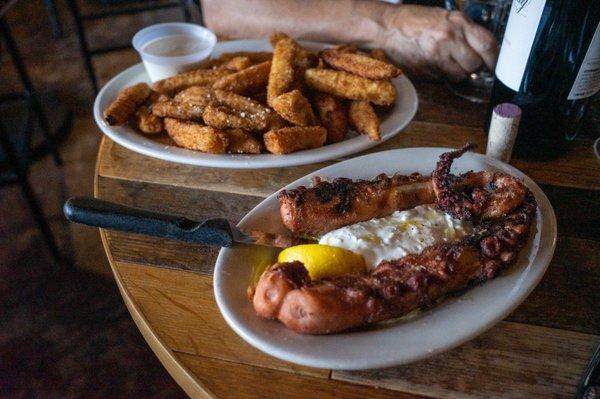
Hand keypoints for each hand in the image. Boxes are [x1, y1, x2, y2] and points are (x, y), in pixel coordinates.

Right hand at [382, 6, 498, 81]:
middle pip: (475, 65)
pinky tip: (435, 65)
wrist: (388, 28)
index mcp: (457, 23)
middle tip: (469, 64)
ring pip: (460, 76)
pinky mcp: (425, 70)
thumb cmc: (416, 20)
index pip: (487, 45)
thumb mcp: (445, 17)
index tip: (496, 65)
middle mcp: (449, 40)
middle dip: (474, 67)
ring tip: (450, 64)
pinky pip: (443, 79)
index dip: (495, 59)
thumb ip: (464, 31)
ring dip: (459, 74)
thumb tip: (481, 50)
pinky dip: (443, 75)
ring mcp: (436, 57)